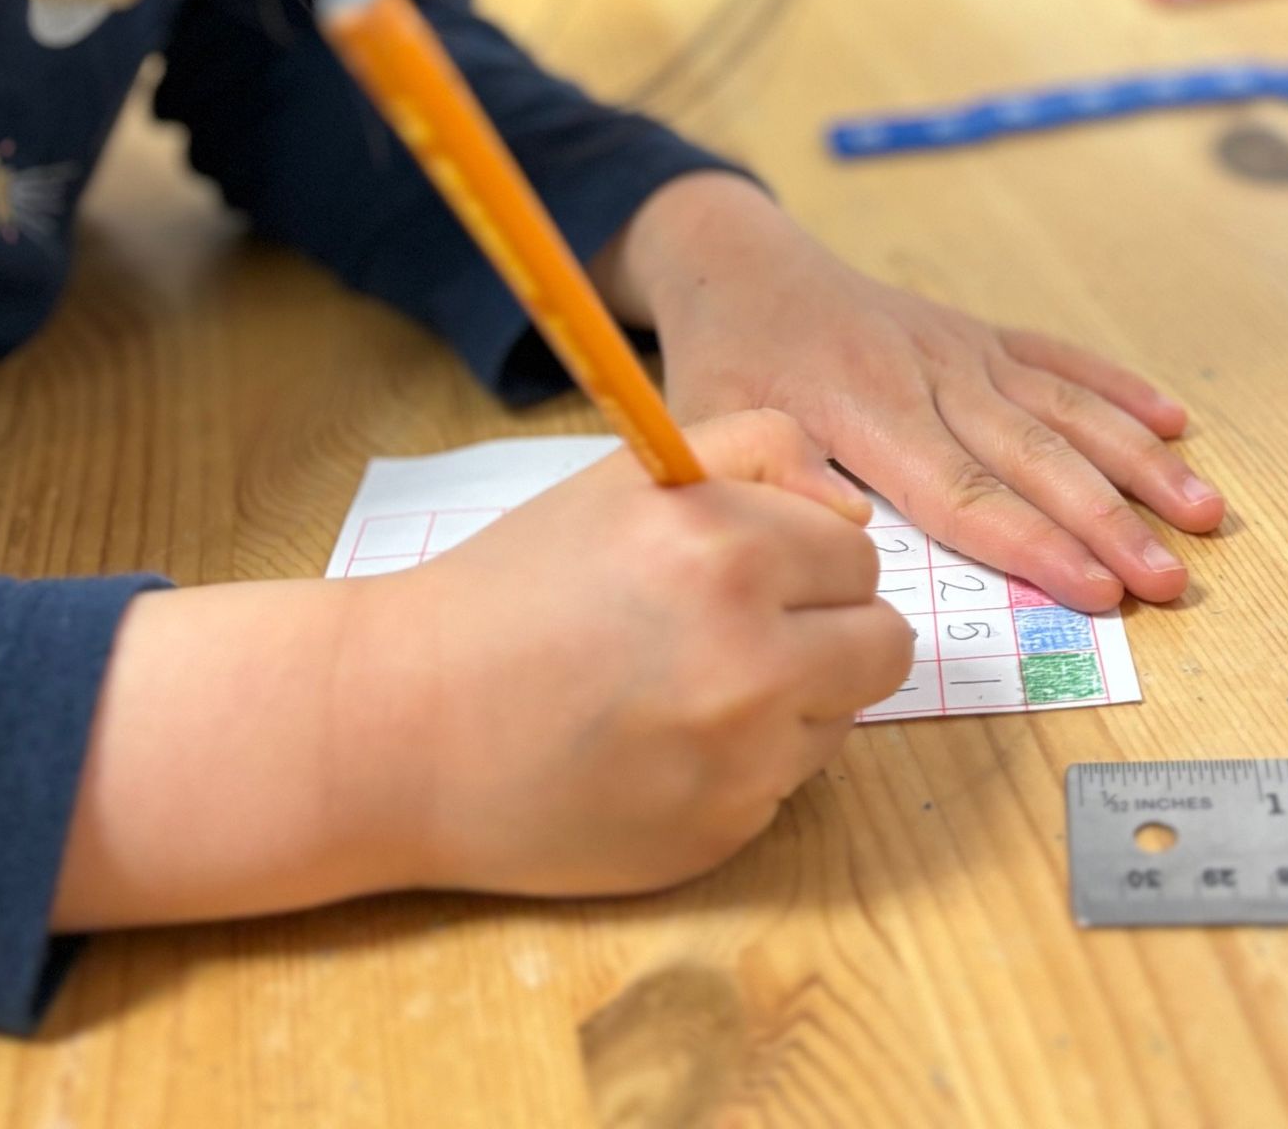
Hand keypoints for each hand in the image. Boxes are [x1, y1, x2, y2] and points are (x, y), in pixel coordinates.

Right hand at [358, 408, 913, 898]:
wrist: (405, 725)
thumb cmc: (517, 584)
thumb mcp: (632, 477)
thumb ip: (760, 453)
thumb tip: (854, 515)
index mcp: (730, 551)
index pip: (859, 557)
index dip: (806, 556)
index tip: (746, 566)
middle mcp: (751, 659)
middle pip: (882, 645)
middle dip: (826, 630)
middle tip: (737, 627)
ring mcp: (740, 761)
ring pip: (841, 720)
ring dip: (792, 701)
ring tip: (685, 685)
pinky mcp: (721, 836)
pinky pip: (784, 788)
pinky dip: (742, 767)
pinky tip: (658, 745)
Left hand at [604, 175, 1225, 614]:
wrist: (742, 267)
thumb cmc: (728, 363)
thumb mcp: (716, 426)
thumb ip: (773, 476)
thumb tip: (849, 525)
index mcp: (865, 408)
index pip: (962, 491)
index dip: (1033, 544)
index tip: (1097, 590)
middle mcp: (929, 374)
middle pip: (1034, 458)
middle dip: (1110, 522)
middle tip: (1172, 580)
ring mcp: (962, 348)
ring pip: (1065, 409)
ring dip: (1138, 462)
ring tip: (1204, 514)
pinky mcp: (978, 332)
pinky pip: (1060, 360)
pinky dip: (1120, 388)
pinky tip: (1176, 423)